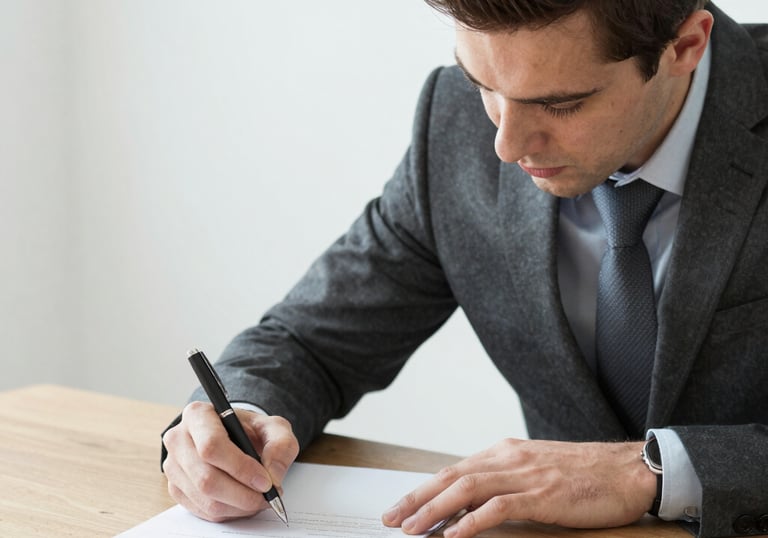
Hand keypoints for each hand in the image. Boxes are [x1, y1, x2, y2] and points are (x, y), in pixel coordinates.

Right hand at [162, 401, 298, 521]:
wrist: (237, 439)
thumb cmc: (251, 431)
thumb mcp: (274, 428)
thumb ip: (281, 445)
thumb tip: (272, 474)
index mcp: (198, 415)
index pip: (211, 446)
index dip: (240, 468)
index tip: (265, 481)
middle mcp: (178, 439)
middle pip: (206, 478)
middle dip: (242, 494)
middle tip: (267, 496)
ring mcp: (173, 465)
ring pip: (205, 498)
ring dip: (238, 506)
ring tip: (259, 499)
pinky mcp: (176, 488)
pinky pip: (202, 510)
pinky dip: (229, 511)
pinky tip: (243, 501)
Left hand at [382, 438, 655, 537]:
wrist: (629, 468)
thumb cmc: (585, 474)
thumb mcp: (536, 470)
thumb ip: (504, 481)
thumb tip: (470, 504)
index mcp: (504, 453)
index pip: (453, 471)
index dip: (423, 490)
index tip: (400, 507)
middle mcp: (508, 458)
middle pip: (450, 477)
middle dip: (416, 499)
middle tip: (390, 520)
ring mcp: (525, 475)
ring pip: (466, 489)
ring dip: (434, 510)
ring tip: (411, 529)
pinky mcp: (543, 494)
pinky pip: (499, 507)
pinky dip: (472, 522)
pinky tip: (453, 535)